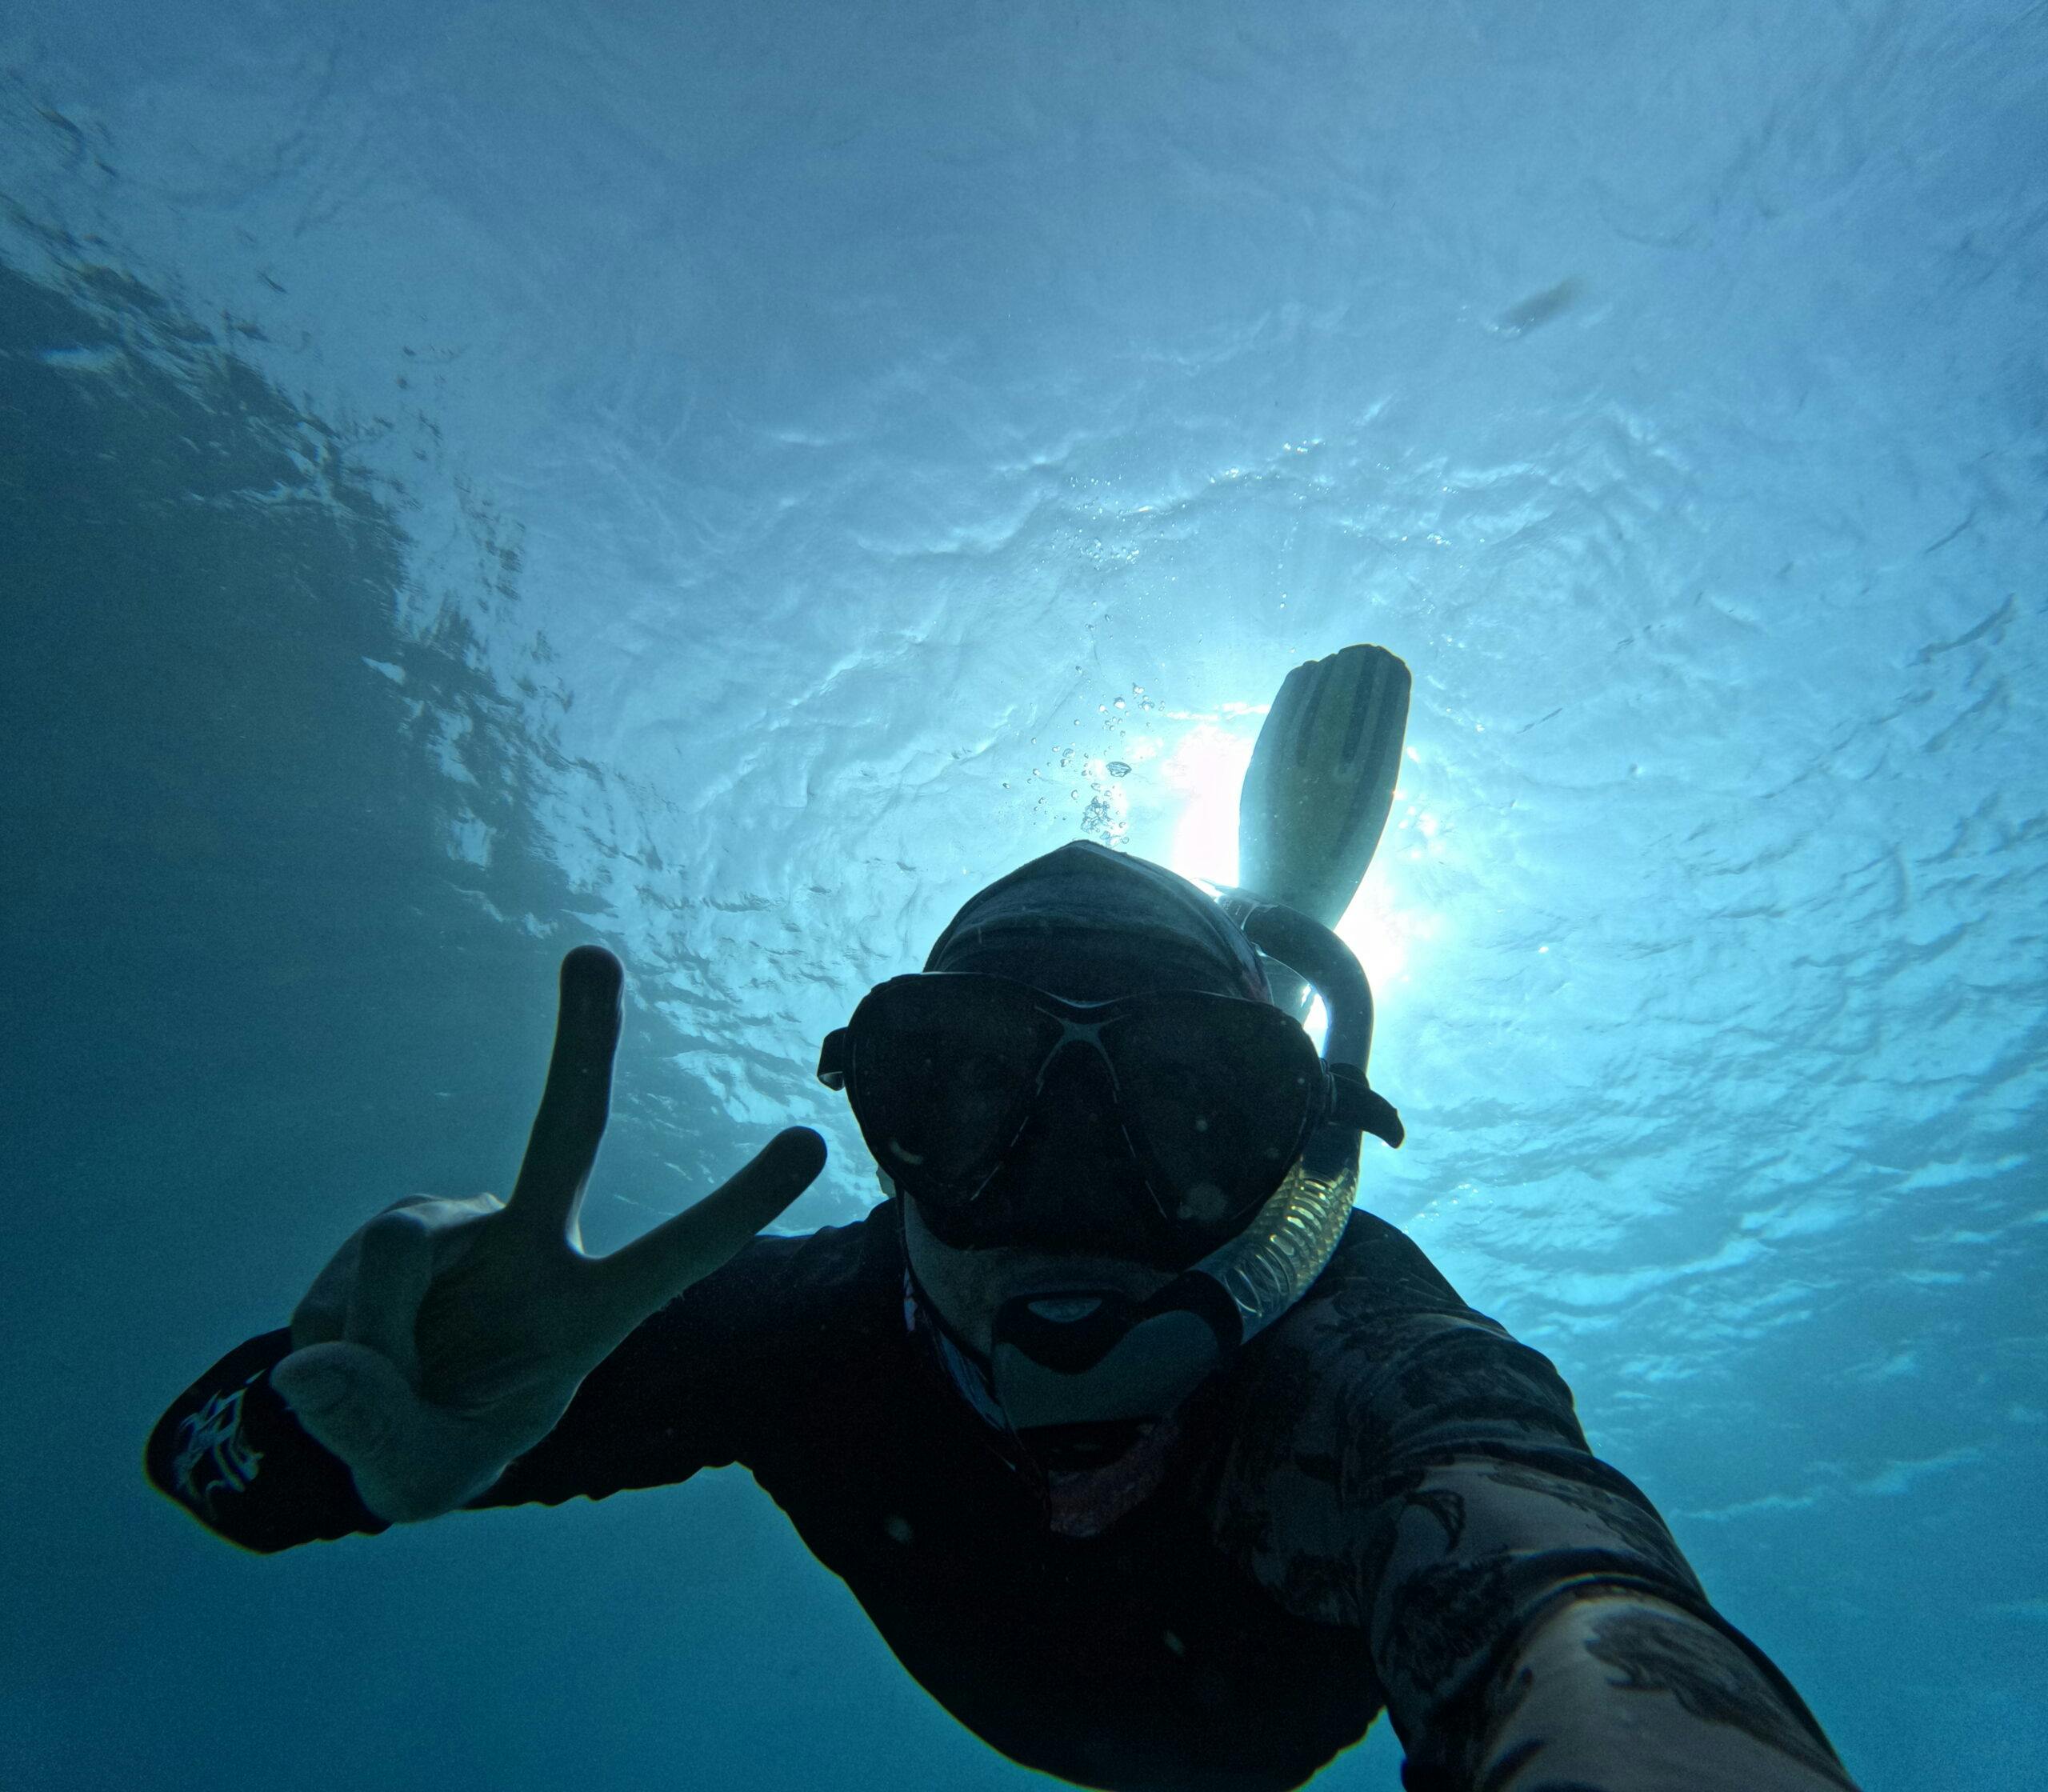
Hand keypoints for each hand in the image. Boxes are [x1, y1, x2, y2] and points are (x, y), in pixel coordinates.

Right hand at [271, 946, 825, 1521]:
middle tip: (592, 954)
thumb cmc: (428, 1449)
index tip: (809, 1143)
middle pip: (568, 1133)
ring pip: (403, 1249)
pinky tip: (344, 1349)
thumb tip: (318, 1361)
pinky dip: (331, 1327)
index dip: (739, 1206)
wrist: (363, 1429)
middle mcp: (534, 1248)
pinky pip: (351, 1270)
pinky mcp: (400, 1222)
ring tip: (374, 1382)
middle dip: (580, 1044)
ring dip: (370, 1330)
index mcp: (584, 1317)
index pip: (676, 1258)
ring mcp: (463, 1227)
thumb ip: (376, 1425)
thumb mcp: (415, 1472)